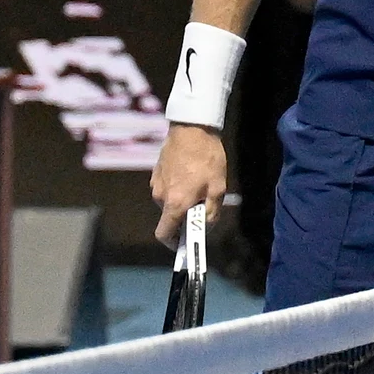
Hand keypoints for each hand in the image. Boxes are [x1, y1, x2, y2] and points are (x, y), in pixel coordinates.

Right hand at [151, 123, 227, 247]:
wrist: (191, 129)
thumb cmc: (207, 158)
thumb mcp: (218, 187)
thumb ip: (211, 211)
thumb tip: (205, 225)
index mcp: (175, 203)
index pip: (164, 234)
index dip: (173, 243)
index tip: (184, 245)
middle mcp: (160, 197)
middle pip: (169, 218)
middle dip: (184, 218)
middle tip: (202, 207)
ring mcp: (156, 185)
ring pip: (168, 203)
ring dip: (181, 201)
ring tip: (200, 186)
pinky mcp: (156, 174)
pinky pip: (166, 189)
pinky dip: (177, 190)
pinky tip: (191, 175)